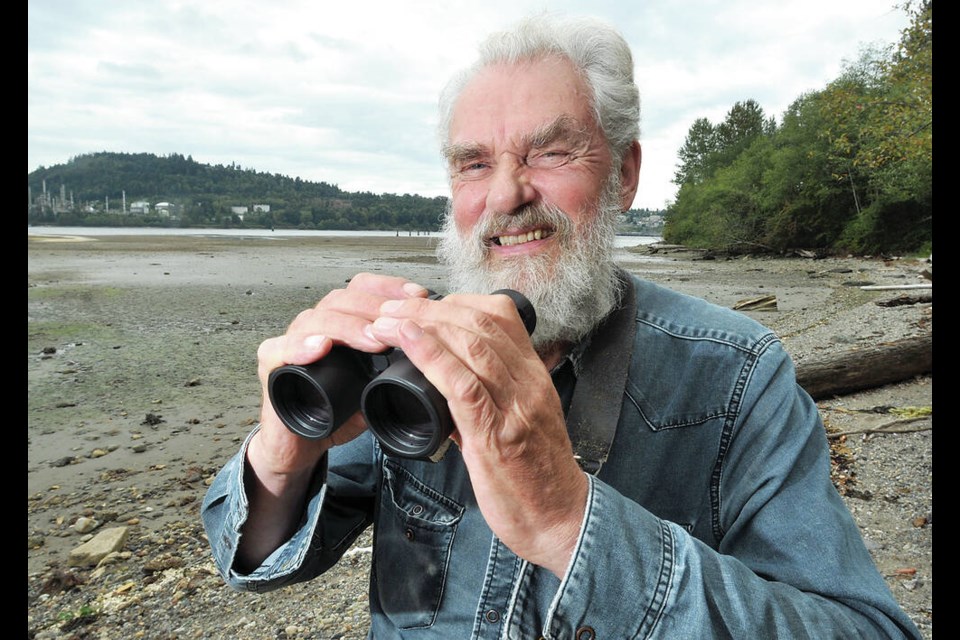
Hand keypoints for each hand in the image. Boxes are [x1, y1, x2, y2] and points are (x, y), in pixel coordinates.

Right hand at [253, 272, 429, 474]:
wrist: (302, 445)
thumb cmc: (339, 412)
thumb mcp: (378, 386)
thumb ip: (401, 369)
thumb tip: (439, 357)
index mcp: (342, 323)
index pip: (363, 288)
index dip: (391, 287)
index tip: (420, 295)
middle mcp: (315, 326)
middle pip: (342, 298)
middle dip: (375, 306)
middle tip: (401, 322)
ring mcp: (291, 343)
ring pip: (316, 318)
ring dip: (348, 326)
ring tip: (374, 339)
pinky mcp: (273, 368)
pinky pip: (280, 349)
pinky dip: (300, 346)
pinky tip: (321, 347)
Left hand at [366, 292, 587, 576]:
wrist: (561, 520)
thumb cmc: (535, 477)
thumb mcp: (515, 423)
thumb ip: (483, 398)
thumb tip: (442, 382)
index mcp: (532, 375)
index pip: (500, 314)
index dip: (455, 301)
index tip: (422, 306)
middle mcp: (527, 383)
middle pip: (479, 320)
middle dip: (428, 307)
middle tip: (391, 306)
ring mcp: (514, 407)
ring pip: (471, 343)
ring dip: (421, 324)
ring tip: (385, 318)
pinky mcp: (497, 436)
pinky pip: (463, 384)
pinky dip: (431, 356)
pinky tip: (406, 342)